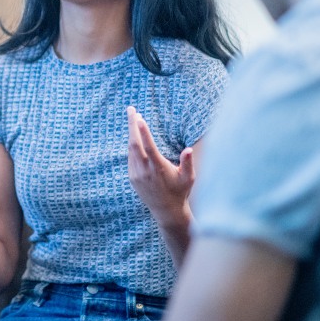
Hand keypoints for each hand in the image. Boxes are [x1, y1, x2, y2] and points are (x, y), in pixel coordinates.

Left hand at [126, 106, 193, 228]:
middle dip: (132, 125)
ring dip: (132, 133)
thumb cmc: (180, 191)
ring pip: (131, 150)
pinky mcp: (132, 178)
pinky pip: (130, 157)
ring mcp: (136, 174)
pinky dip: (132, 145)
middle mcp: (145, 171)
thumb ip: (188, 163)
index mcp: (158, 169)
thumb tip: (188, 149)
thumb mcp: (188, 178)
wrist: (166, 211)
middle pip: (134, 144)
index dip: (143, 132)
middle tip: (131, 109)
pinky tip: (136, 136)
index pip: (148, 147)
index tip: (139, 118)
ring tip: (135, 118)